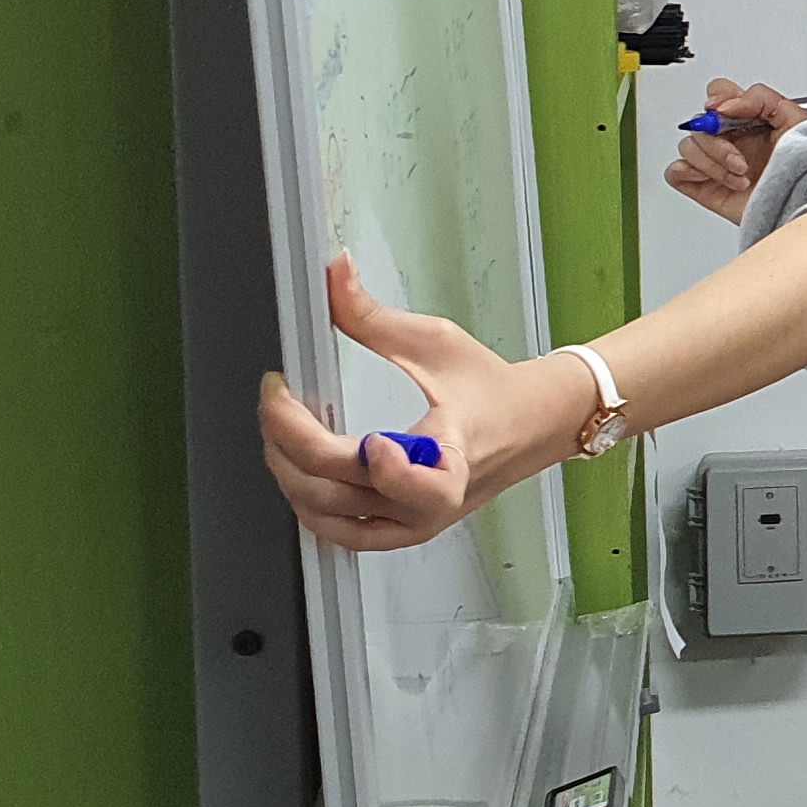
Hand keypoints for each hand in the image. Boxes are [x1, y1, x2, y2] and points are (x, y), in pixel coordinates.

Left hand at [256, 256, 588, 553]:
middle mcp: (432, 501)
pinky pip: (341, 534)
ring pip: (326, 513)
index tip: (355, 428)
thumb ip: (371, 314)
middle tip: (276, 397)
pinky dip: (307, 507)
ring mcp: (415, 522)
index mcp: (454, 454)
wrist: (530, 426)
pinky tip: (295, 474)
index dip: (379, 466)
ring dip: (287, 470)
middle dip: (288, 439)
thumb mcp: (436, 341)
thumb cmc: (491, 389)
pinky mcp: (404, 530)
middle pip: (334, 488)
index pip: (406, 479)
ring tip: (279, 429)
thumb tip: (333, 272)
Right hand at [663, 77, 806, 226]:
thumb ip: (762, 99)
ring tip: (741, 177)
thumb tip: (725, 105)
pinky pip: (676, 172)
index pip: (719, 94)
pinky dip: (688, 173)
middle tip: (741, 161)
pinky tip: (719, 181)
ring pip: (688, 147)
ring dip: (713, 164)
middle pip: (699, 123)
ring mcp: (717, 163)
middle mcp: (731, 138)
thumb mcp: (796, 121)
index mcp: (749, 119)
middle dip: (719, 144)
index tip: (725, 114)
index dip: (717, 99)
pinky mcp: (706, 186)